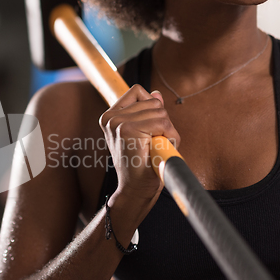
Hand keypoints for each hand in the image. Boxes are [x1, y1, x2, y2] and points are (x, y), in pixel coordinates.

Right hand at [99, 84, 180, 201]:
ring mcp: (118, 123)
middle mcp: (110, 117)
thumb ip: (147, 112)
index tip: (149, 129)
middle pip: (153, 101)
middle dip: (162, 121)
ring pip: (160, 112)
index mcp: (110, 116)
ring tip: (155, 148)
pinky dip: (169, 136)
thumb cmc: (140, 164)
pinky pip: (162, 122)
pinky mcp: (128, 130)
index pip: (137, 91)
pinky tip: (158, 150)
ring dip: (167, 131)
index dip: (151, 106)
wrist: (135, 189)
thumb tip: (156, 94)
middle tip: (153, 143)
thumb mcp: (143, 133)